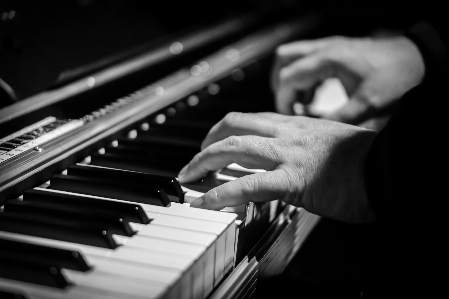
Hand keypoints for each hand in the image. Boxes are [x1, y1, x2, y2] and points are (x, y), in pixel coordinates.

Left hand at [178, 112, 377, 222]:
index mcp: (298, 125)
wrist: (391, 167)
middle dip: (208, 140)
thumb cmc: (368, 161)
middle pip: (235, 125)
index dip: (228, 129)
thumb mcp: (332, 146)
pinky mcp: (293, 179)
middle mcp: (289, 133)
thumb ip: (309, 149)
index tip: (217, 142)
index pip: (253, 119)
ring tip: (189, 176)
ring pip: (233, 147)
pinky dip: (221, 193)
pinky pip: (247, 185)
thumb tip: (297, 162)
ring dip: (204, 161)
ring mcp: (289, 154)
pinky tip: (206, 202)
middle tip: (196, 158)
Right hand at [271, 35, 424, 123]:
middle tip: (291, 107)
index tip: (290, 118)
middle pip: (283, 61)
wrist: (416, 58)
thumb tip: (313, 131)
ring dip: (290, 79)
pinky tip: (313, 95)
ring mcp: (328, 47)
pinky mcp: (334, 50)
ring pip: (292, 57)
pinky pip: (306, 60)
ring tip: (302, 102)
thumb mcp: (367, 105)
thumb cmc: (394, 78)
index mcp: (328, 60)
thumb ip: (338, 118)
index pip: (288, 78)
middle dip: (281, 86)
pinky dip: (303, 77)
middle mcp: (324, 49)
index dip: (283, 100)